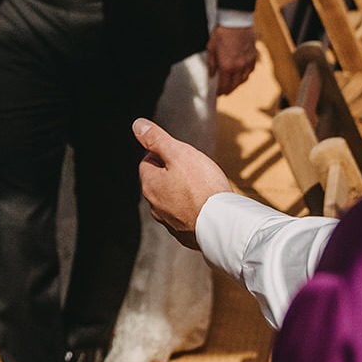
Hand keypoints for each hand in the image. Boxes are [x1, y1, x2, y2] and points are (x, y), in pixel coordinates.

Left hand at [134, 117, 230, 249]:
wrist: (223, 226)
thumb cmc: (203, 188)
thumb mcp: (178, 153)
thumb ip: (156, 139)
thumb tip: (138, 126)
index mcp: (150, 185)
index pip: (148, 161)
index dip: (165, 153)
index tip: (181, 154)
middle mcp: (155, 206)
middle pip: (160, 180)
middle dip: (175, 172)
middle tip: (195, 170)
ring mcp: (171, 223)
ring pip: (173, 199)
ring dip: (184, 192)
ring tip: (204, 187)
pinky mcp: (186, 235)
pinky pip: (187, 216)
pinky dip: (194, 209)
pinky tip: (207, 205)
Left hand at [206, 24, 256, 95]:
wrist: (236, 21)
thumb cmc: (221, 33)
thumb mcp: (211, 48)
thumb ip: (211, 64)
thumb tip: (211, 75)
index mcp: (227, 66)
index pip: (224, 86)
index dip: (220, 92)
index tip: (216, 93)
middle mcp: (239, 67)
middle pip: (234, 86)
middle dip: (228, 90)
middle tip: (223, 92)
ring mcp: (248, 63)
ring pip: (243, 80)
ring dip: (237, 84)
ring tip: (231, 84)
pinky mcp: (253, 58)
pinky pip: (250, 72)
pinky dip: (245, 75)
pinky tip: (240, 74)